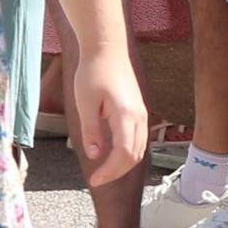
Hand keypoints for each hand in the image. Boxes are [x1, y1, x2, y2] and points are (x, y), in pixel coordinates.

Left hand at [65, 43, 149, 186]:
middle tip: (97, 179)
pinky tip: (114, 155)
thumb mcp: (85, 102)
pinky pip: (139, 139)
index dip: (110, 172)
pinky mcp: (139, 111)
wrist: (107, 48)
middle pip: (134, 156)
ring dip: (124, 164)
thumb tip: (95, 155)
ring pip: (140, 149)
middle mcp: (139, 117)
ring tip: (105, 171)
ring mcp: (142, 114)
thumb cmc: (94, 71)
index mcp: (126, 115)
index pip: (123, 154)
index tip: (94, 180)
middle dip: (116, 172)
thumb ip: (91, 131)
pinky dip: (129, 153)